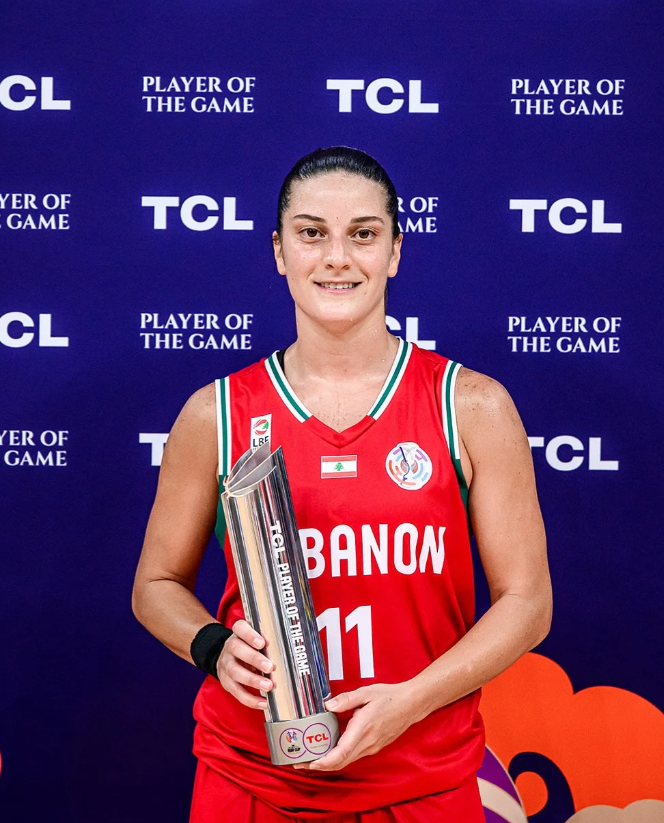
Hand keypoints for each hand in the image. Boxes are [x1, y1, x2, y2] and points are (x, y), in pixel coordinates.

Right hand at [216, 619, 273, 709]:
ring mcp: (225, 664)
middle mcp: (230, 646)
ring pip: (234, 671)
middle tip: (270, 667)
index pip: (240, 628)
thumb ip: (266, 643)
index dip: (250, 635)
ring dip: (253, 680)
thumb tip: (280, 657)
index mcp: (238, 633)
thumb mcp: (256, 638)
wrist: (229, 656)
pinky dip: (250, 699)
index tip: (263, 643)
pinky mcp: (226, 682)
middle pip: (237, 649)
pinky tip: (263, 702)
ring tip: (269, 686)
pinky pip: (237, 691)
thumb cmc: (249, 646)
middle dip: (254, 659)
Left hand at [296, 682, 417, 770]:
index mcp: (363, 729)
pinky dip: (339, 758)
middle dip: (319, 766)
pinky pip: (353, 756)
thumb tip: (327, 705)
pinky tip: (329, 751)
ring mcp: (371, 747)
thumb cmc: (389, 697)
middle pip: (340, 762)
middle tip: (300, 763)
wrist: (411, 704)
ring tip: (310, 758)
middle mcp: (367, 743)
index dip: (323, 762)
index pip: (341, 753)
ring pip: (346, 761)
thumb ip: (346, 700)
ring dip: (328, 763)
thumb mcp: (366, 692)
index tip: (309, 763)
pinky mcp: (374, 747)